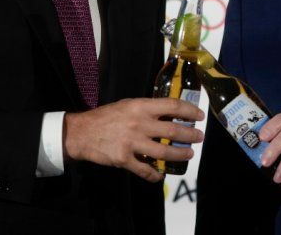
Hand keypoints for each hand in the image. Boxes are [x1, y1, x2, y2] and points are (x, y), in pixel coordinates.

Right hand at [63, 98, 204, 181]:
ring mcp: (132, 143)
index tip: (199, 116)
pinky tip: (161, 175)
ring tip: (189, 154)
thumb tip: (169, 112)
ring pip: (164, 152)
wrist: (82, 133)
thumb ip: (146, 109)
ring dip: (180, 155)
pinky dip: (156, 175)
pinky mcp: (124, 159)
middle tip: (199, 137)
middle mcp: (139, 123)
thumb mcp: (127, 105)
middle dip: (190, 135)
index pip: (172, 106)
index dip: (189, 111)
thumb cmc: (106, 116)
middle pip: (173, 131)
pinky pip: (146, 170)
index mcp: (140, 106)